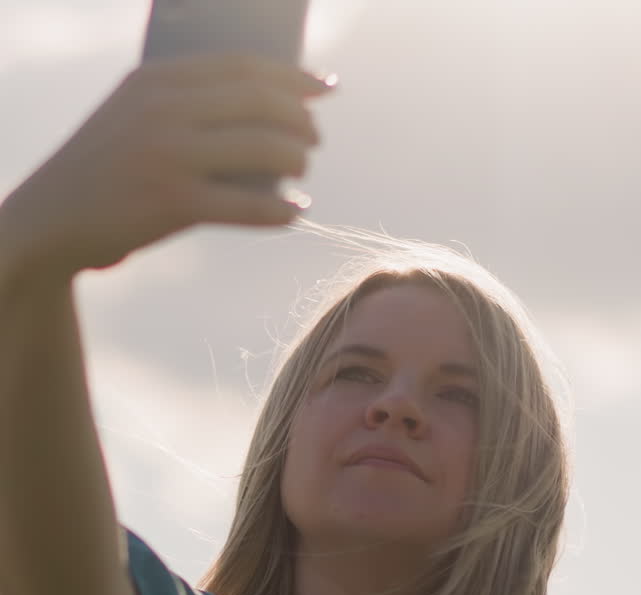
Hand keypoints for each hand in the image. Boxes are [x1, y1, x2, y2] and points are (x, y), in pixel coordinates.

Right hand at [1, 52, 336, 278]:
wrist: (53, 218)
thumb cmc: (107, 171)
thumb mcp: (137, 118)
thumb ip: (188, 107)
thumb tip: (269, 114)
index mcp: (157, 78)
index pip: (243, 66)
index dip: (294, 75)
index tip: (325, 86)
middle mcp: (165, 109)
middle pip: (260, 102)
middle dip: (301, 119)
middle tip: (315, 138)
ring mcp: (170, 155)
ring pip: (262, 148)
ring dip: (295, 159)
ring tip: (303, 170)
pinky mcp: (174, 203)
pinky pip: (247, 204)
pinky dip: (279, 211)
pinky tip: (294, 213)